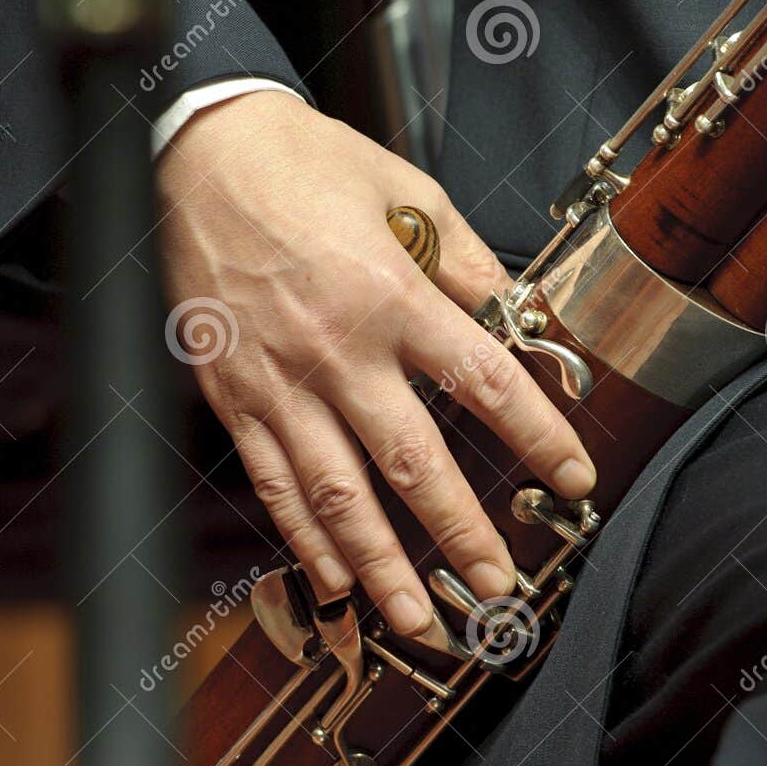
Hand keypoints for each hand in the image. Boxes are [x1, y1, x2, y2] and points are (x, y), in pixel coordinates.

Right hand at [156, 91, 595, 642]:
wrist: (191, 149)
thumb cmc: (300, 164)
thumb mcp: (405, 191)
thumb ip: (467, 262)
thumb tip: (518, 314)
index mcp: (391, 296)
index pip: (486, 381)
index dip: (538, 435)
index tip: (575, 476)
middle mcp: (337, 350)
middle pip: (413, 460)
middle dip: (460, 532)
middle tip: (497, 584)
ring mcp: (279, 381)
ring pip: (335, 492)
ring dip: (379, 562)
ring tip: (416, 616)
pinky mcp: (233, 395)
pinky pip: (273, 481)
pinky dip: (303, 537)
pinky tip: (334, 580)